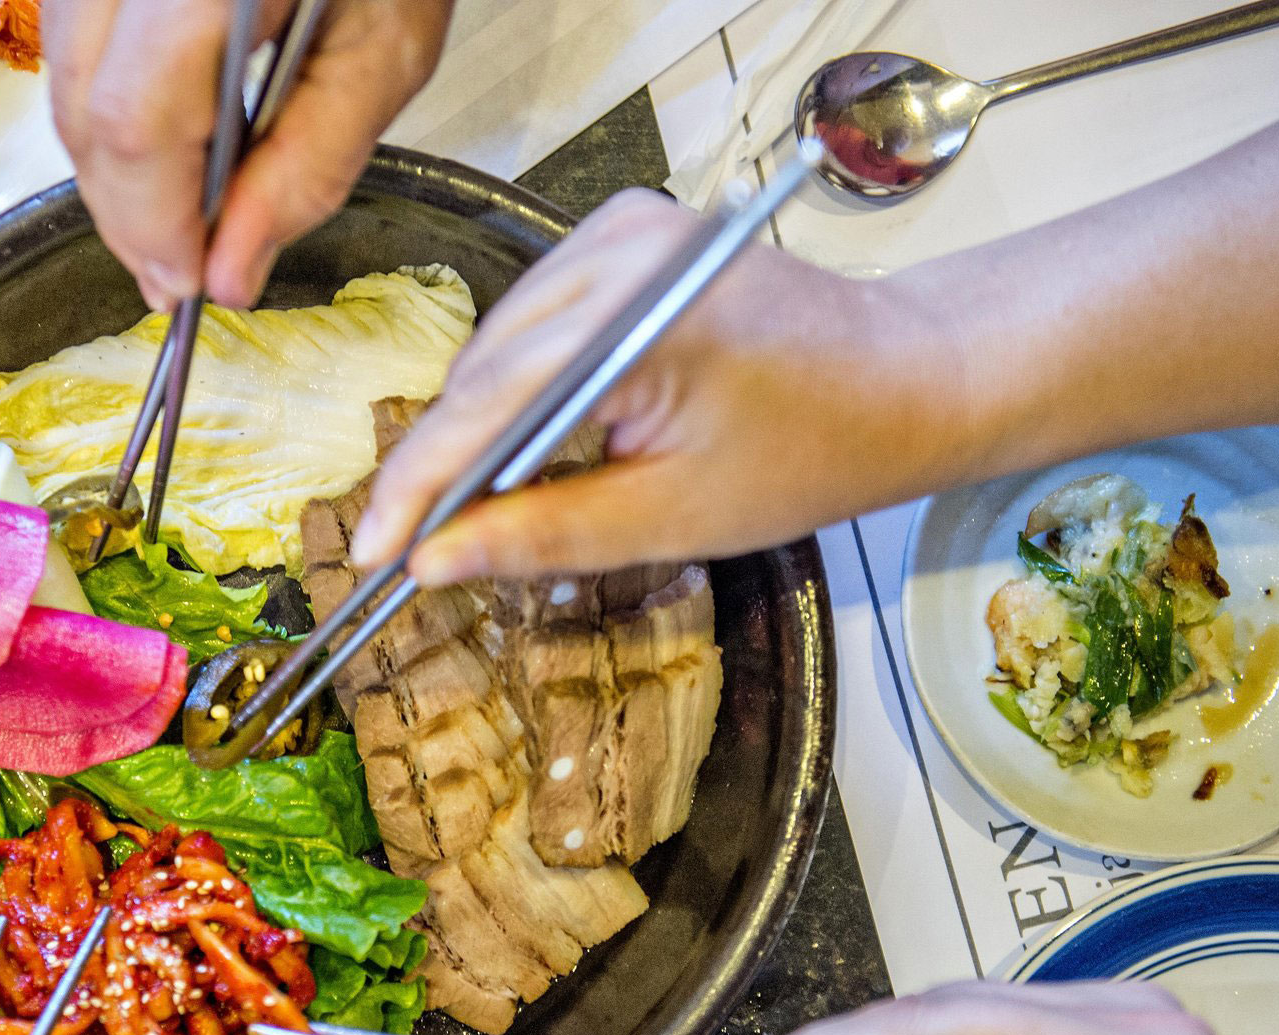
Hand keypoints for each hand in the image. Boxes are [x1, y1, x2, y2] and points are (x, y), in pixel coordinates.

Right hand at [46, 0, 455, 310]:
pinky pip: (73, 39)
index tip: (187, 285)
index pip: (137, 122)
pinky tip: (165, 141)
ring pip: (65, 76)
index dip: (151, 224)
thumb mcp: (384, 52)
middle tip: (180, 269)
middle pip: (83, 105)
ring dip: (113, 163)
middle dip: (126, 209)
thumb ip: (307, 168)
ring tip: (179, 215)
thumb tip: (232, 269)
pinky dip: (110, 104)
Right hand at [350, 187, 983, 582]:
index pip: (490, 402)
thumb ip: (544, 535)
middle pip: (484, 366)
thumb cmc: (813, 450)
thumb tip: (434, 560)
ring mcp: (625, 230)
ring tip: (474, 498)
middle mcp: (626, 251)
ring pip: (500, 340)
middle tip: (418, 543)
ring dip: (479, 418)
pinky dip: (518, 377)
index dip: (418, 483)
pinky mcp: (627, 230)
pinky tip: (530, 432)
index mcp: (646, 322)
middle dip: (445, 457)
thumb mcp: (674, 518)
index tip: (374, 550)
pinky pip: (534, 312)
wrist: (903, 377)